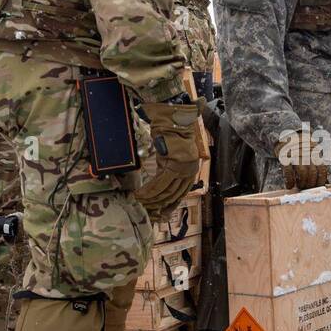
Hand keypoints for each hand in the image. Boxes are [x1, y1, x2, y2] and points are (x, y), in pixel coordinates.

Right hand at [135, 100, 200, 218]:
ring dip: (151, 199)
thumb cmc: (170, 133)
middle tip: (146, 210)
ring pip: (165, 192)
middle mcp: (188, 171)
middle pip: (173, 195)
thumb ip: (168, 168)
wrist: (172, 118)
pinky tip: (139, 195)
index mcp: (190, 170)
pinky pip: (159, 184)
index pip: (180, 193)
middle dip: (158, 204)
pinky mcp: (171, 165)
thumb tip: (160, 178)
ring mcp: (181, 169)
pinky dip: (148, 191)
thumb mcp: (171, 154)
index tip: (160, 212)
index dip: (169, 204)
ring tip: (140, 203)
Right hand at [274, 137, 327, 191]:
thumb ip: (317, 163)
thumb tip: (326, 180)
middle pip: (312, 172)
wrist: (285, 131)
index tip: (319, 186)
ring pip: (303, 172)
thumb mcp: (311, 149)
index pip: (321, 169)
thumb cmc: (300, 145)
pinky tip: (289, 185)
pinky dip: (289, 180)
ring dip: (302, 183)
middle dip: (311, 183)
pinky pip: (288, 171)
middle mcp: (307, 152)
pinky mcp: (285, 155)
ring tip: (300, 187)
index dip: (321, 180)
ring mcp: (296, 154)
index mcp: (315, 151)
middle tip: (308, 188)